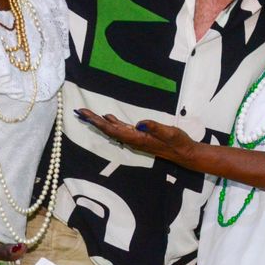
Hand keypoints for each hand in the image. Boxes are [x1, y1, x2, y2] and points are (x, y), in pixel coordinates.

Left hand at [76, 110, 194, 165]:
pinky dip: (111, 123)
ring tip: (87, 114)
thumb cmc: (179, 143)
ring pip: (113, 130)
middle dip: (93, 121)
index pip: (112, 129)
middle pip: (108, 130)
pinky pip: (121, 129)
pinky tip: (107, 117)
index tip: (85, 114)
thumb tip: (140, 123)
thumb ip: (155, 128)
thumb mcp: (170, 133)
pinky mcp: (139, 137)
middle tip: (79, 111)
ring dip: (100, 122)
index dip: (97, 122)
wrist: (184, 153)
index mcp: (137, 138)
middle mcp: (133, 140)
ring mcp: (135, 139)